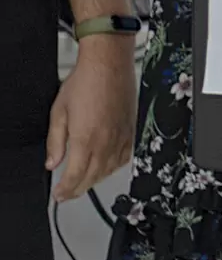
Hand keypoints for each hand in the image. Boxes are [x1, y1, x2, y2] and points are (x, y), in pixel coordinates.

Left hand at [45, 37, 136, 201]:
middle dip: (78, 189)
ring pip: (110, 170)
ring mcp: (121, 135)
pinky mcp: (131, 129)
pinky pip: (124, 157)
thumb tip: (52, 162)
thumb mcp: (59, 112)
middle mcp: (106, 140)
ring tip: (84, 182)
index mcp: (86, 138)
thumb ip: (55, 141)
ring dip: (95, 180)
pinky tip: (106, 166)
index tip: (58, 195)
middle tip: (67, 194)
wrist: (108, 64)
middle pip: (93, 177)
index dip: (66, 190)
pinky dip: (114, 167)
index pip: (75, 176)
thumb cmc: (85, 81)